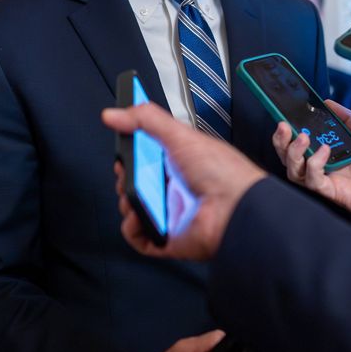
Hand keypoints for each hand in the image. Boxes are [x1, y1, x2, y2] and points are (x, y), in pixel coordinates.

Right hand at [104, 103, 264, 261]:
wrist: (236, 207)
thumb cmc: (222, 172)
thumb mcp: (181, 135)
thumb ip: (146, 119)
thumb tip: (114, 114)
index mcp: (180, 162)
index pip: (146, 156)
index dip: (131, 154)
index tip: (123, 148)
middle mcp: (175, 188)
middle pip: (136, 182)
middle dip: (125, 177)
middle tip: (129, 170)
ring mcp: (170, 213)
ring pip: (134, 209)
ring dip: (128, 201)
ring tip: (138, 193)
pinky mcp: (167, 237)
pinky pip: (139, 237)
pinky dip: (133, 227)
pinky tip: (139, 214)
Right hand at [271, 101, 350, 245]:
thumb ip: (347, 118)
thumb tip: (328, 102)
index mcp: (327, 151)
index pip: (298, 141)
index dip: (287, 130)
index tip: (284, 115)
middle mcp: (321, 165)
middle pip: (287, 156)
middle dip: (280, 141)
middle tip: (284, 125)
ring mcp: (325, 179)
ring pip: (293, 170)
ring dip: (293, 152)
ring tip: (303, 137)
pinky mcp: (331, 192)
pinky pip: (312, 180)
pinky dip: (314, 164)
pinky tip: (325, 151)